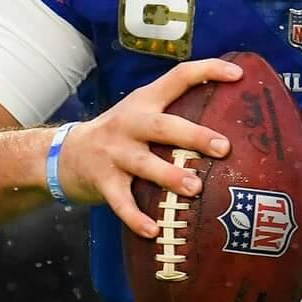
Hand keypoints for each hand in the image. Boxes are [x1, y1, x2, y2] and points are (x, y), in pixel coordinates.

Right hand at [56, 58, 241, 234]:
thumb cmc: (120, 136)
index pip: (178, 77)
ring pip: (143, 164)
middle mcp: (130, 123)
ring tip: (194, 188)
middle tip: (223, 147)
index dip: (207, 70)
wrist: (64, 153)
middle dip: (193, 135)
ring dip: (169, 176)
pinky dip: (136, 217)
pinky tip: (154, 231)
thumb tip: (230, 127)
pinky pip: (121, 202)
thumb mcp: (141, 114)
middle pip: (163, 126)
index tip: (238, 73)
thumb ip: (175, 115)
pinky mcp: (102, 180)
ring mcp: (114, 152)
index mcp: (145, 102)